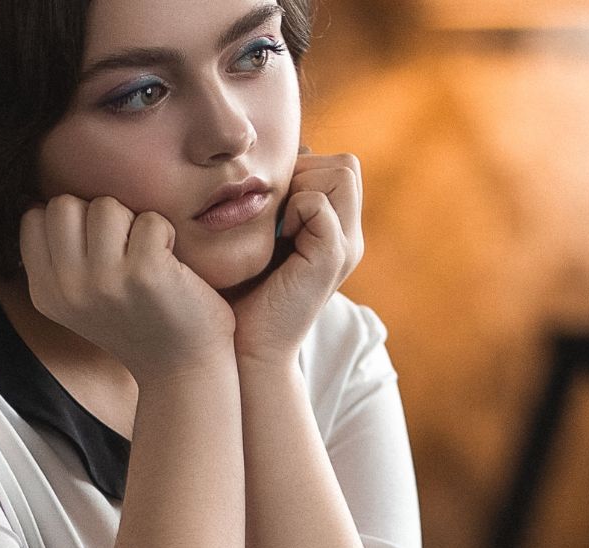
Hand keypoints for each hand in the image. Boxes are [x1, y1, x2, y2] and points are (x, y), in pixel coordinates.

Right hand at [20, 194, 237, 388]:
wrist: (182, 370)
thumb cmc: (137, 322)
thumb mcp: (79, 297)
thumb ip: (57, 255)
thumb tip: (33, 197)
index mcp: (45, 293)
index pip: (33, 218)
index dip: (70, 222)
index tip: (96, 251)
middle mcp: (67, 289)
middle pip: (64, 204)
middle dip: (97, 217)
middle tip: (122, 251)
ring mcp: (104, 281)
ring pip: (107, 206)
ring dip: (133, 224)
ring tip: (146, 258)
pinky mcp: (145, 273)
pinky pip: (150, 220)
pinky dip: (166, 235)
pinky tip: (170, 267)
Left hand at [224, 148, 364, 368]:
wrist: (243, 345)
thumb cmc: (240, 292)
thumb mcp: (258, 236)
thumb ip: (273, 201)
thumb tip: (274, 161)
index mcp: (335, 229)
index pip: (340, 166)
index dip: (304, 170)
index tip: (273, 207)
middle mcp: (348, 236)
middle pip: (345, 166)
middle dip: (305, 174)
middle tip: (276, 214)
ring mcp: (345, 247)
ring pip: (341, 174)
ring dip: (300, 188)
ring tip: (278, 226)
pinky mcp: (332, 258)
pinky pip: (319, 204)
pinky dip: (295, 209)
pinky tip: (278, 239)